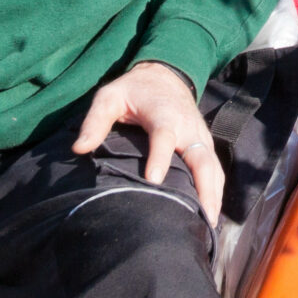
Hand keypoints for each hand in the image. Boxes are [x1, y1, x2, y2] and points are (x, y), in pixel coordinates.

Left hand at [75, 61, 223, 216]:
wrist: (164, 75)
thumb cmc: (133, 90)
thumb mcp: (109, 97)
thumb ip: (95, 121)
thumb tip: (79, 149)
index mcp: (163, 115)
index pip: (164, 138)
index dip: (160, 158)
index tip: (154, 181)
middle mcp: (187, 127)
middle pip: (201, 159)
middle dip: (204, 187)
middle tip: (202, 215)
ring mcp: (200, 136)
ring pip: (213, 167)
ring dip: (214, 194)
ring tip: (209, 223)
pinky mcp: (205, 144)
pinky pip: (215, 168)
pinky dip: (217, 189)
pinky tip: (212, 212)